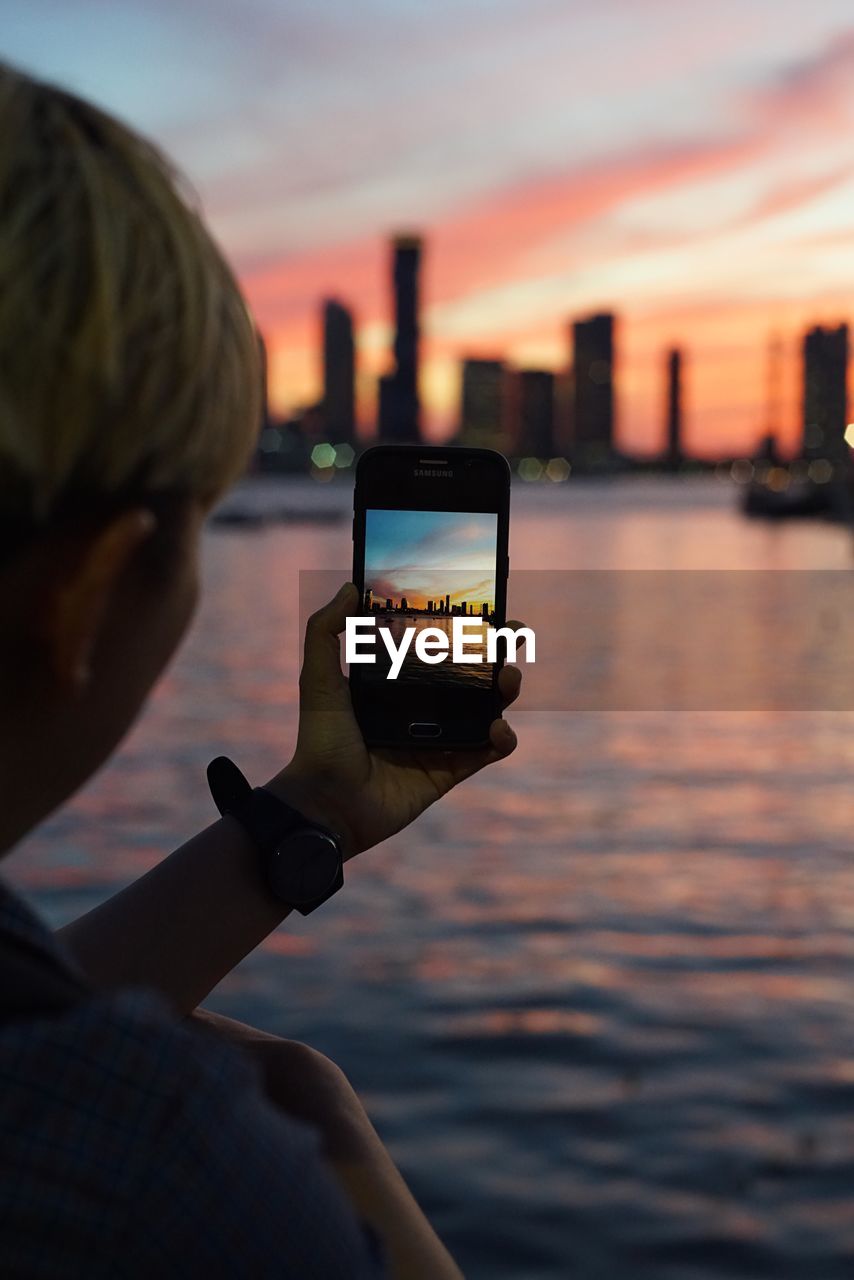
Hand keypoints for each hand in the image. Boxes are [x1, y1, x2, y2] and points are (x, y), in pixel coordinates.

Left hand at [266, 582, 520, 857]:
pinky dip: (502, 740)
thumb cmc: (319, 741)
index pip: (434, 649)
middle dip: (496, 655)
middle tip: (512, 637)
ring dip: (504, 692)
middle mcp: (419, 709)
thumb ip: (325, 631)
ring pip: (484, 710)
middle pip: (469, 676)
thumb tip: (349, 588)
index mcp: (394, 684)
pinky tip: (499, 729)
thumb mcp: (317, 679)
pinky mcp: (447, 771)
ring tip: (509, 679)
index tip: (482, 609)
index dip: (460, 630)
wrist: (325, 803)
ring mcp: (437, 740)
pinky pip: (485, 753)